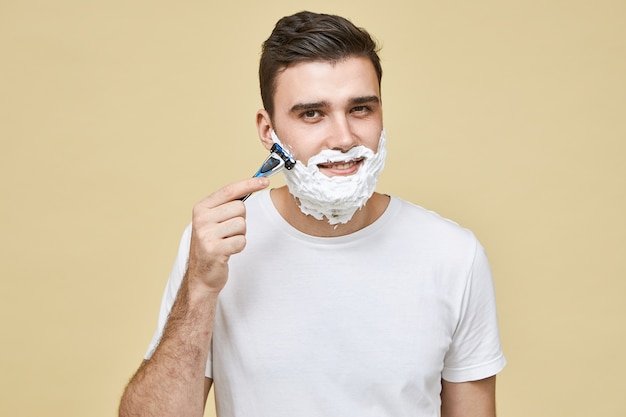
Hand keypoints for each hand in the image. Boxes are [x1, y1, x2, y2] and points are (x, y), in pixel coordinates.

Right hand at [186, 177, 268, 293]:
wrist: (201, 275)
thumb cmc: (212, 245)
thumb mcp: (213, 221)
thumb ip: (227, 205)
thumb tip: (253, 185)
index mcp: (201, 208)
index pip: (229, 190)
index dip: (249, 184)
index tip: (265, 180)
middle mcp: (201, 219)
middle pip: (240, 208)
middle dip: (241, 220)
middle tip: (229, 232)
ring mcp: (206, 234)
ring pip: (242, 224)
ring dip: (240, 235)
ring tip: (227, 242)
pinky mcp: (214, 249)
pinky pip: (241, 241)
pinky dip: (239, 246)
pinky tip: (227, 251)